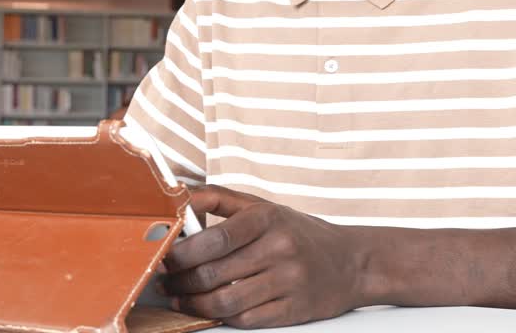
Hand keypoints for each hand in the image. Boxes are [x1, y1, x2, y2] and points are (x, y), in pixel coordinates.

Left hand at [160, 185, 365, 327]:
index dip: (181, 251)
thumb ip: (219, 199)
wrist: (352, 263)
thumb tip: (178, 194)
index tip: (163, 255)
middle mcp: (280, 249)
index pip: (215, 238)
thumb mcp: (264, 207)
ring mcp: (288, 282)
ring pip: (225, 301)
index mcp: (268, 218)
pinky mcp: (293, 310)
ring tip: (179, 297)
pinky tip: (209, 309)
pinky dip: (221, 317)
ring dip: (193, 304)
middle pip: (214, 273)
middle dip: (180, 280)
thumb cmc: (300, 233)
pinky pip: (246, 320)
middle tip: (165, 280)